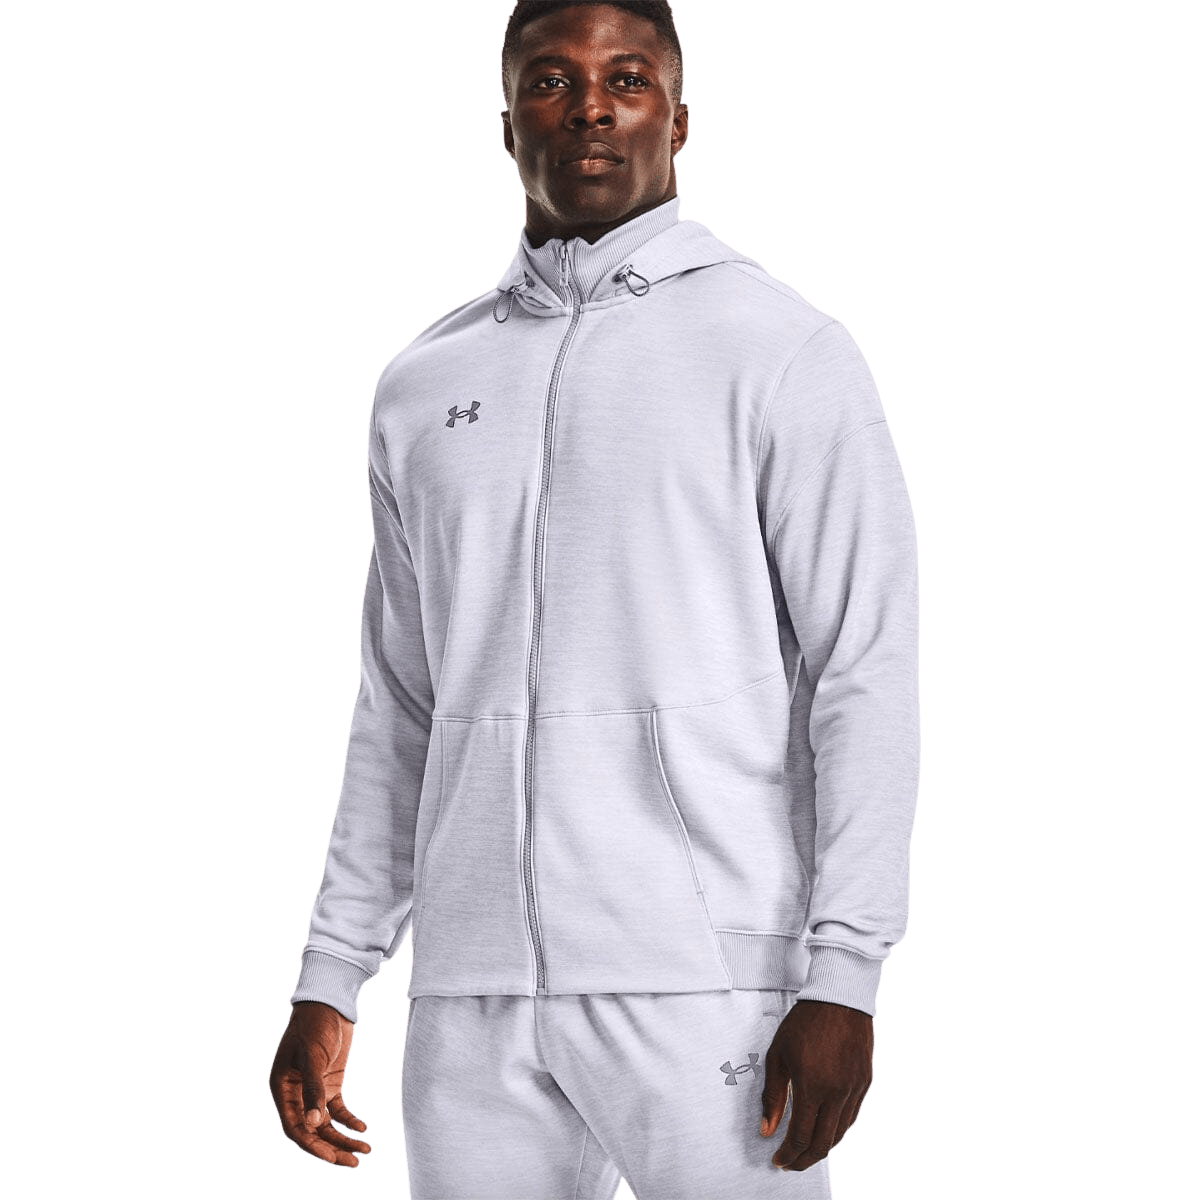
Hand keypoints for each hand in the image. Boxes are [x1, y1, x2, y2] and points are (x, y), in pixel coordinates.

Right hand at [268, 1000, 371, 1167]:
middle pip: (312, 1131)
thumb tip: (315, 1124)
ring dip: (343, 1138)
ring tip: (364, 1151)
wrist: (328, 1002)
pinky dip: (349, 1120)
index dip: (312, 1146)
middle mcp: (295, 1094)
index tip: (331, 1158)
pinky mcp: (329, 1083)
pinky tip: (362, 1128)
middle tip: (354, 1162)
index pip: (295, 1127)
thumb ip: (313, 1089)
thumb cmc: (313, 1025)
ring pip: (326, 1124)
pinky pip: (338, 1109)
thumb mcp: (313, 1056)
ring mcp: (313, 1090)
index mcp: (282, 1089)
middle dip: (332, 1148)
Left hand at [759, 998, 872, 1171]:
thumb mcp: (778, 1055)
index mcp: (813, 1087)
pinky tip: (827, 1130)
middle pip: (823, 1143)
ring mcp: (854, 1089)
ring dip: (822, 1148)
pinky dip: (838, 1130)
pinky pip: (852, 1117)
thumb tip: (767, 1128)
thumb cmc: (805, 1023)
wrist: (839, 999)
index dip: (788, 1153)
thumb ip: (773, 1096)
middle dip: (805, 1159)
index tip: (778, 1159)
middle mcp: (837, 1093)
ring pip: (840, 1133)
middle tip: (791, 1163)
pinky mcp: (865, 1083)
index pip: (801, 1136)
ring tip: (806, 1151)